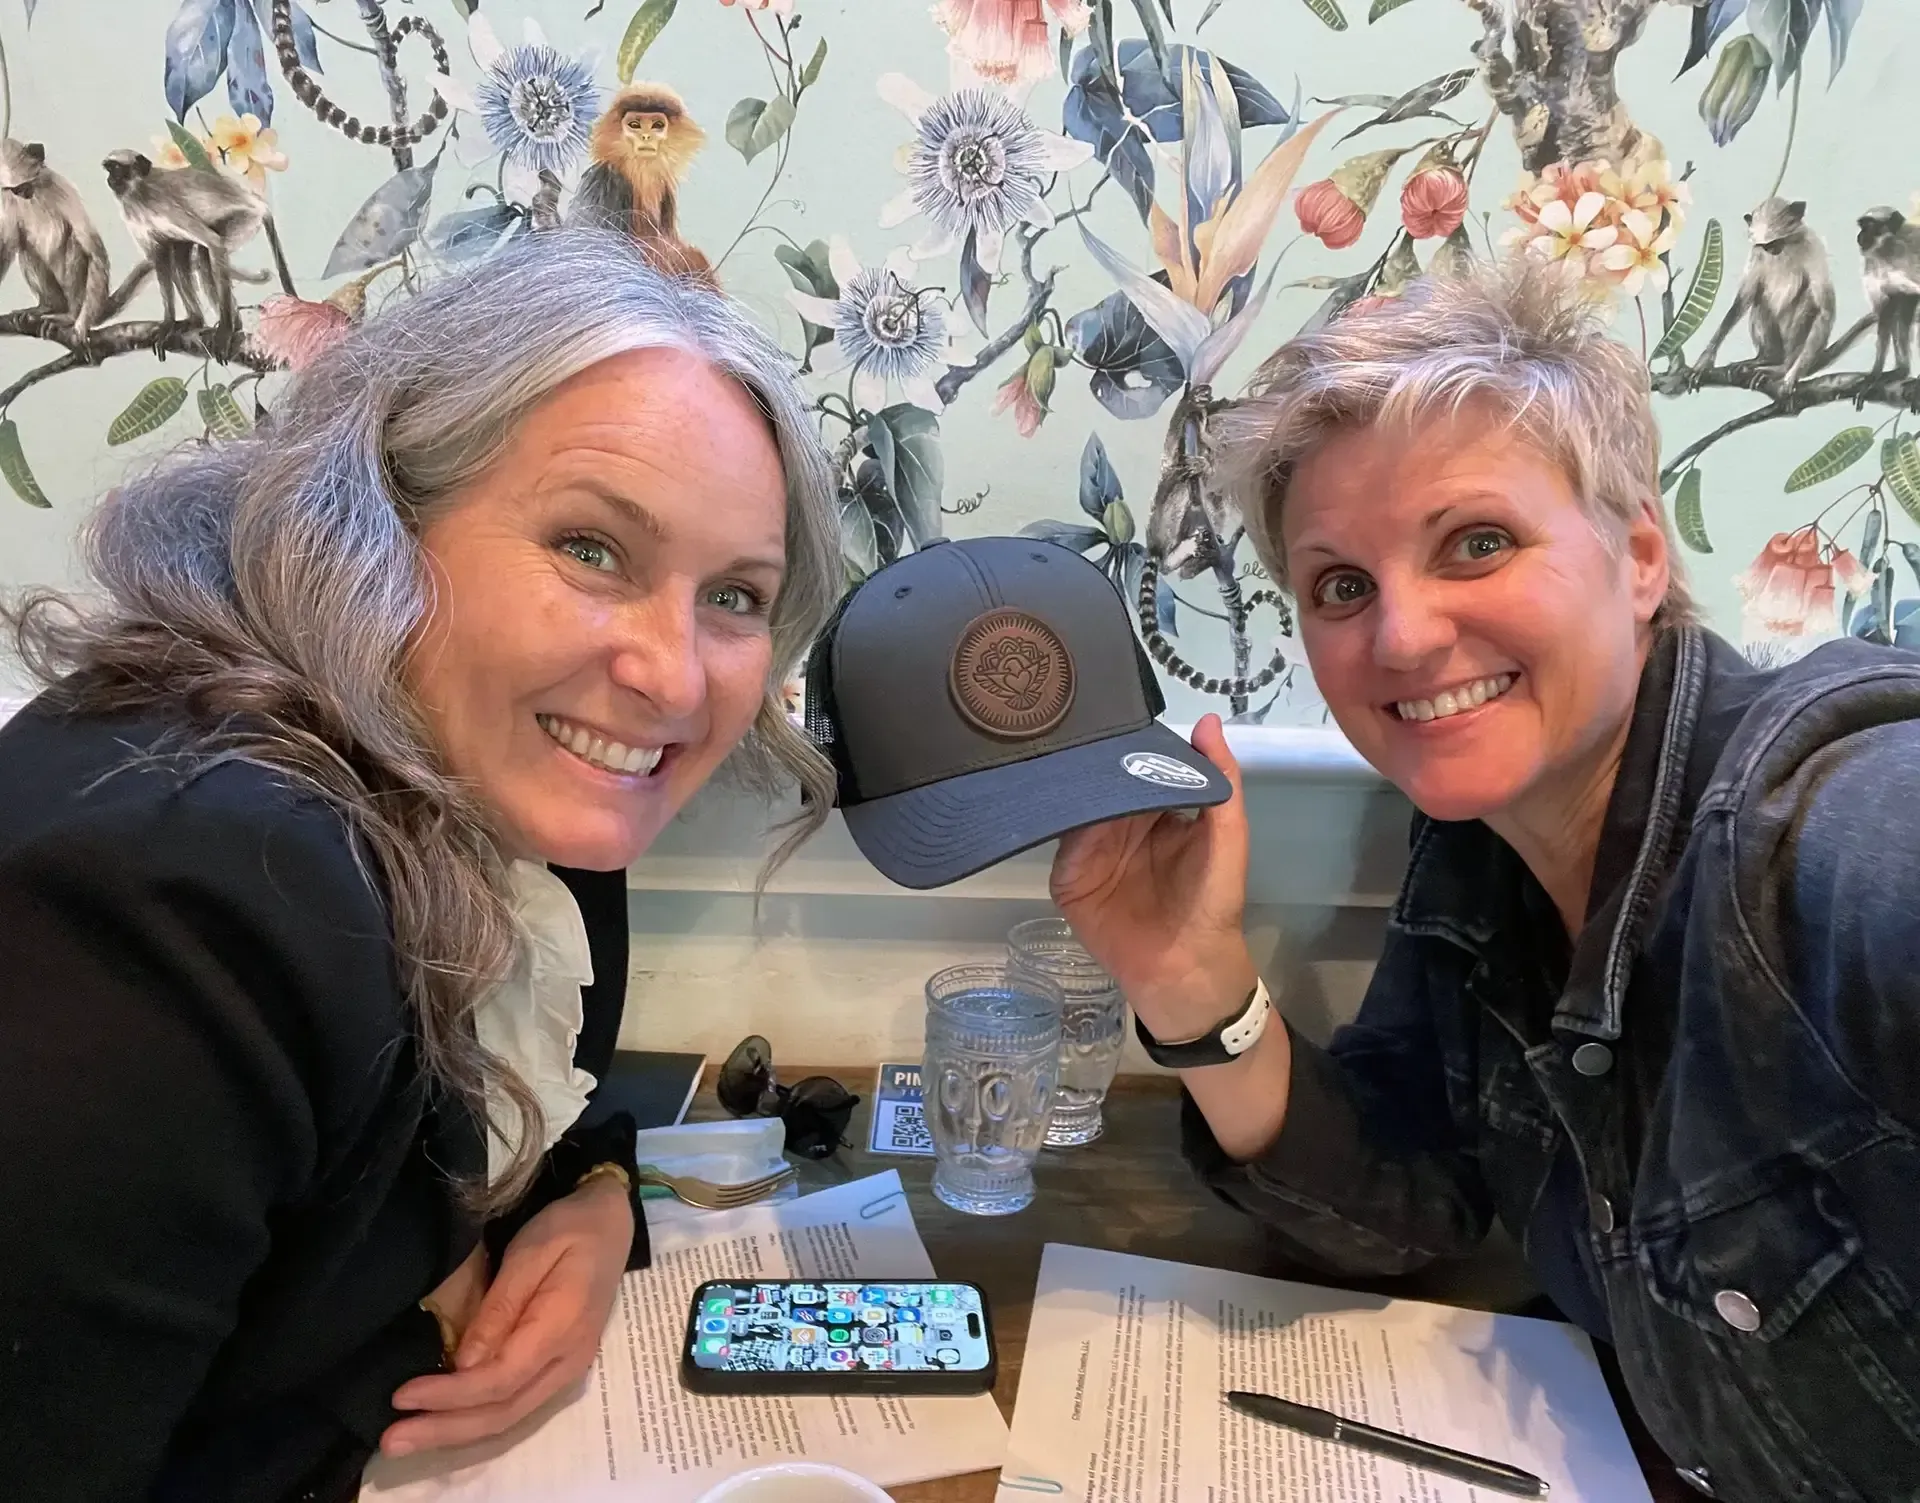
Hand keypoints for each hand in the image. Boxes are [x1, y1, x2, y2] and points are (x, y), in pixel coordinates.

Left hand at [383, 1173, 632, 1456]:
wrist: (609, 1225)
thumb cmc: (568, 1229)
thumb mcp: (530, 1252)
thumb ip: (500, 1308)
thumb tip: (465, 1364)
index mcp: (563, 1328)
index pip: (501, 1379)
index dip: (450, 1394)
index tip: (401, 1396)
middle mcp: (569, 1362)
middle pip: (503, 1412)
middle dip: (445, 1429)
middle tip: (391, 1440)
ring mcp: (567, 1371)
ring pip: (509, 1418)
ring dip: (456, 1433)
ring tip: (406, 1439)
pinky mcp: (557, 1370)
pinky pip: (514, 1408)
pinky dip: (475, 1421)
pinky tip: (443, 1423)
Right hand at [1050, 715, 1258, 1040]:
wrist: (1187, 968)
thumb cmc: (1213, 901)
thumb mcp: (1229, 834)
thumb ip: (1222, 779)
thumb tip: (1206, 721)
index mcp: (1155, 810)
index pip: (1136, 766)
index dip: (1129, 743)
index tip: (1115, 711)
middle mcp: (1118, 824)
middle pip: (1100, 781)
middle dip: (1094, 758)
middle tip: (1080, 724)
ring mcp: (1090, 850)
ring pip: (1074, 805)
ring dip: (1073, 784)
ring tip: (1065, 752)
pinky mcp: (1068, 877)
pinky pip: (1058, 842)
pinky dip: (1057, 822)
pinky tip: (1058, 800)